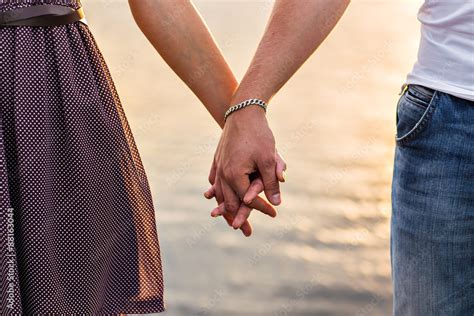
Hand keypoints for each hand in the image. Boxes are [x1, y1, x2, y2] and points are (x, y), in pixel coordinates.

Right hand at [206, 105, 285, 234]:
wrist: (243, 112)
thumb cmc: (259, 135)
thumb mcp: (268, 160)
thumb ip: (271, 183)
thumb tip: (276, 203)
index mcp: (234, 176)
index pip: (248, 200)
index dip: (262, 209)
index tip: (274, 214)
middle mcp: (223, 173)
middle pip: (228, 202)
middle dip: (237, 216)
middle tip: (245, 230)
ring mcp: (218, 166)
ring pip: (218, 192)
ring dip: (223, 207)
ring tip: (228, 218)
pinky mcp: (217, 158)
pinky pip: (214, 180)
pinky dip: (216, 190)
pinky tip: (215, 194)